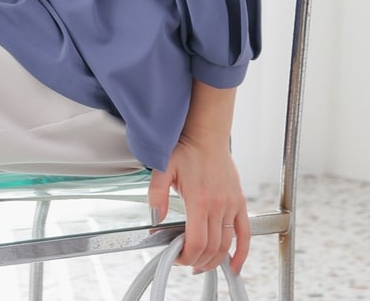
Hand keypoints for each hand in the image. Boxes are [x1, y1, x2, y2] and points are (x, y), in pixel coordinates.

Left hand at [147, 133, 249, 274]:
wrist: (206, 136)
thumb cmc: (185, 150)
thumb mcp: (162, 169)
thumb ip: (156, 194)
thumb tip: (155, 219)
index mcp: (199, 200)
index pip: (196, 242)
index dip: (186, 256)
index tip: (177, 257)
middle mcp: (218, 205)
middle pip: (211, 248)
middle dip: (197, 261)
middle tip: (186, 261)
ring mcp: (231, 205)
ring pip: (226, 245)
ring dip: (214, 261)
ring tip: (201, 264)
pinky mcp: (239, 202)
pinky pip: (245, 234)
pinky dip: (241, 253)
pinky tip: (234, 264)